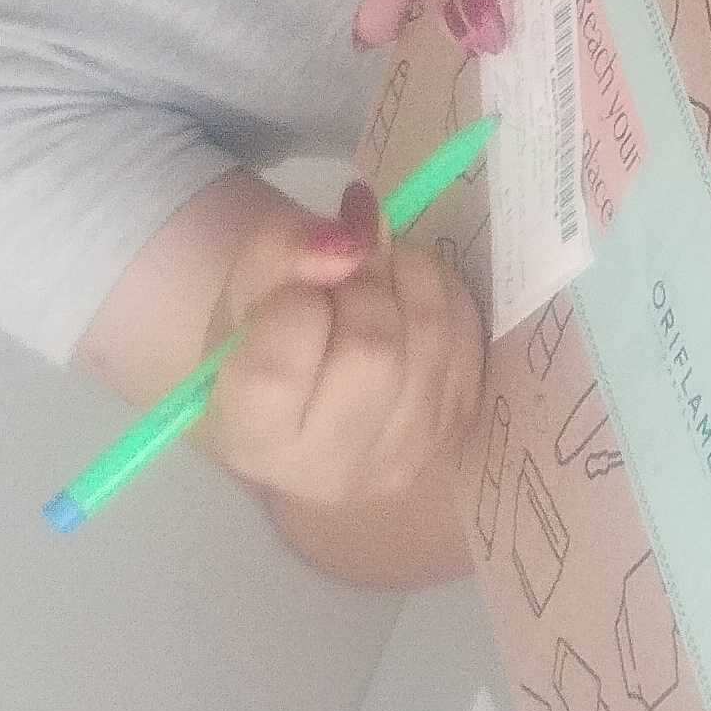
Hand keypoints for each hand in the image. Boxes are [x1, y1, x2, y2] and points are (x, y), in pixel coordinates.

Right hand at [202, 184, 489, 557]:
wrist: (313, 374)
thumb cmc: (263, 332)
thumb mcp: (246, 287)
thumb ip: (280, 252)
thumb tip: (352, 241)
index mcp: (256, 441)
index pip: (276, 370)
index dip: (293, 303)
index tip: (295, 290)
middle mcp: (331, 468)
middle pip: (370, 351)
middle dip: (361, 281)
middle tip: (344, 264)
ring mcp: (403, 455)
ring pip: (429, 335)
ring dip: (406, 272)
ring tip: (373, 266)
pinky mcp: (454, 427)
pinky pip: (465, 333)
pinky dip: (439, 288)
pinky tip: (405, 287)